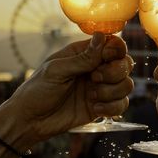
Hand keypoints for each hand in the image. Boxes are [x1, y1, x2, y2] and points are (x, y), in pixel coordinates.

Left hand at [0, 33, 133, 144]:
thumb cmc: (38, 90)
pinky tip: (96, 108)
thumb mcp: (56, 70)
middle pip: (125, 63)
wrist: (31, 121)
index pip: (113, 45)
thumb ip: (82, 58)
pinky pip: (122, 104)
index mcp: (84, 54)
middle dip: (114, 72)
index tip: (105, 59)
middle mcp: (97, 68)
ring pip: (127, 84)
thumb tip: (101, 36)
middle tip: (94, 79)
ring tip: (92, 96)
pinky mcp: (103, 106)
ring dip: (112, 91)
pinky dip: (112, 107)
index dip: (116, 50)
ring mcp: (102, 88)